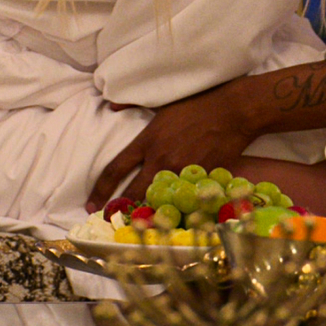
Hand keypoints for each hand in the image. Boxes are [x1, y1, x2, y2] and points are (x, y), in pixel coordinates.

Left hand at [88, 82, 253, 210]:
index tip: (91, 204)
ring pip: (156, 200)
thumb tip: (111, 105)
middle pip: (131, 193)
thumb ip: (134, 104)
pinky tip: (171, 215)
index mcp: (148, 141)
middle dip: (118, 209)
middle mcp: (160, 160)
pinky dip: (175, 207)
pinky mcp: (199, 180)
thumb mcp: (164, 103)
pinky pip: (182, 199)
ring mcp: (180, 172)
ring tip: (138, 222)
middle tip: (111, 219)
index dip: (100, 190)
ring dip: (146, 211)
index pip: (114, 170)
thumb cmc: (199, 103)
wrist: (234, 111)